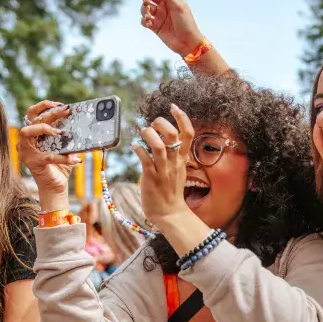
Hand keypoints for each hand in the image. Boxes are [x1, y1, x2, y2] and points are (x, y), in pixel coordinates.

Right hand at [18, 101, 80, 211]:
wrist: (56, 187)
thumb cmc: (59, 166)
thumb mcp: (63, 146)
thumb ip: (65, 134)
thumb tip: (79, 120)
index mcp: (32, 135)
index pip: (32, 114)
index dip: (44, 106)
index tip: (60, 104)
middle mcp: (25, 142)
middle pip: (32, 119)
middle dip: (50, 113)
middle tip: (66, 110)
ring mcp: (27, 152)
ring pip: (27, 132)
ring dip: (44, 128)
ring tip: (61, 132)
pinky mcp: (34, 163)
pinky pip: (49, 156)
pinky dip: (63, 157)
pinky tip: (75, 159)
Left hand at [132, 104, 194, 231]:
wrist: (170, 214)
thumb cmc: (171, 191)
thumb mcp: (178, 170)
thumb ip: (174, 155)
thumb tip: (163, 139)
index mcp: (182, 159)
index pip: (188, 133)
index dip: (182, 117)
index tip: (173, 107)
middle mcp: (174, 162)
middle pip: (173, 135)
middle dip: (161, 123)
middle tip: (152, 124)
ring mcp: (163, 170)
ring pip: (158, 146)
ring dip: (148, 134)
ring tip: (143, 132)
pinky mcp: (151, 179)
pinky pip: (145, 160)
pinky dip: (139, 149)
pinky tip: (134, 146)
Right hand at [141, 0, 203, 56]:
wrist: (188, 42)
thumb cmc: (186, 23)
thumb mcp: (178, 5)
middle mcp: (165, 5)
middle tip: (147, 3)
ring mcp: (160, 16)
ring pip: (145, 8)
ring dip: (144, 10)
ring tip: (149, 17)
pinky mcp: (155, 26)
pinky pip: (144, 20)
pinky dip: (144, 20)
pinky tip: (149, 23)